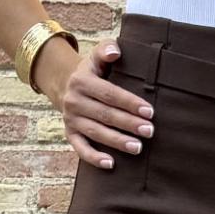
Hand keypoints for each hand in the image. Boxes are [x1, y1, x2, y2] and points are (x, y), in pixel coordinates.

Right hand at [38, 37, 155, 169]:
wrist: (64, 85)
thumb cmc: (92, 72)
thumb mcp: (96, 57)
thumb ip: (106, 49)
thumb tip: (115, 51)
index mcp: (82, 81)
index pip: (109, 93)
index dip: (130, 103)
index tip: (149, 112)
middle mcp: (74, 101)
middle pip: (105, 114)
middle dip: (128, 124)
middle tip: (150, 131)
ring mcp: (71, 119)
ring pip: (96, 132)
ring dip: (117, 141)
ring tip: (138, 147)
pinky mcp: (70, 134)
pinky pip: (81, 149)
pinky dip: (94, 158)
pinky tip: (111, 164)